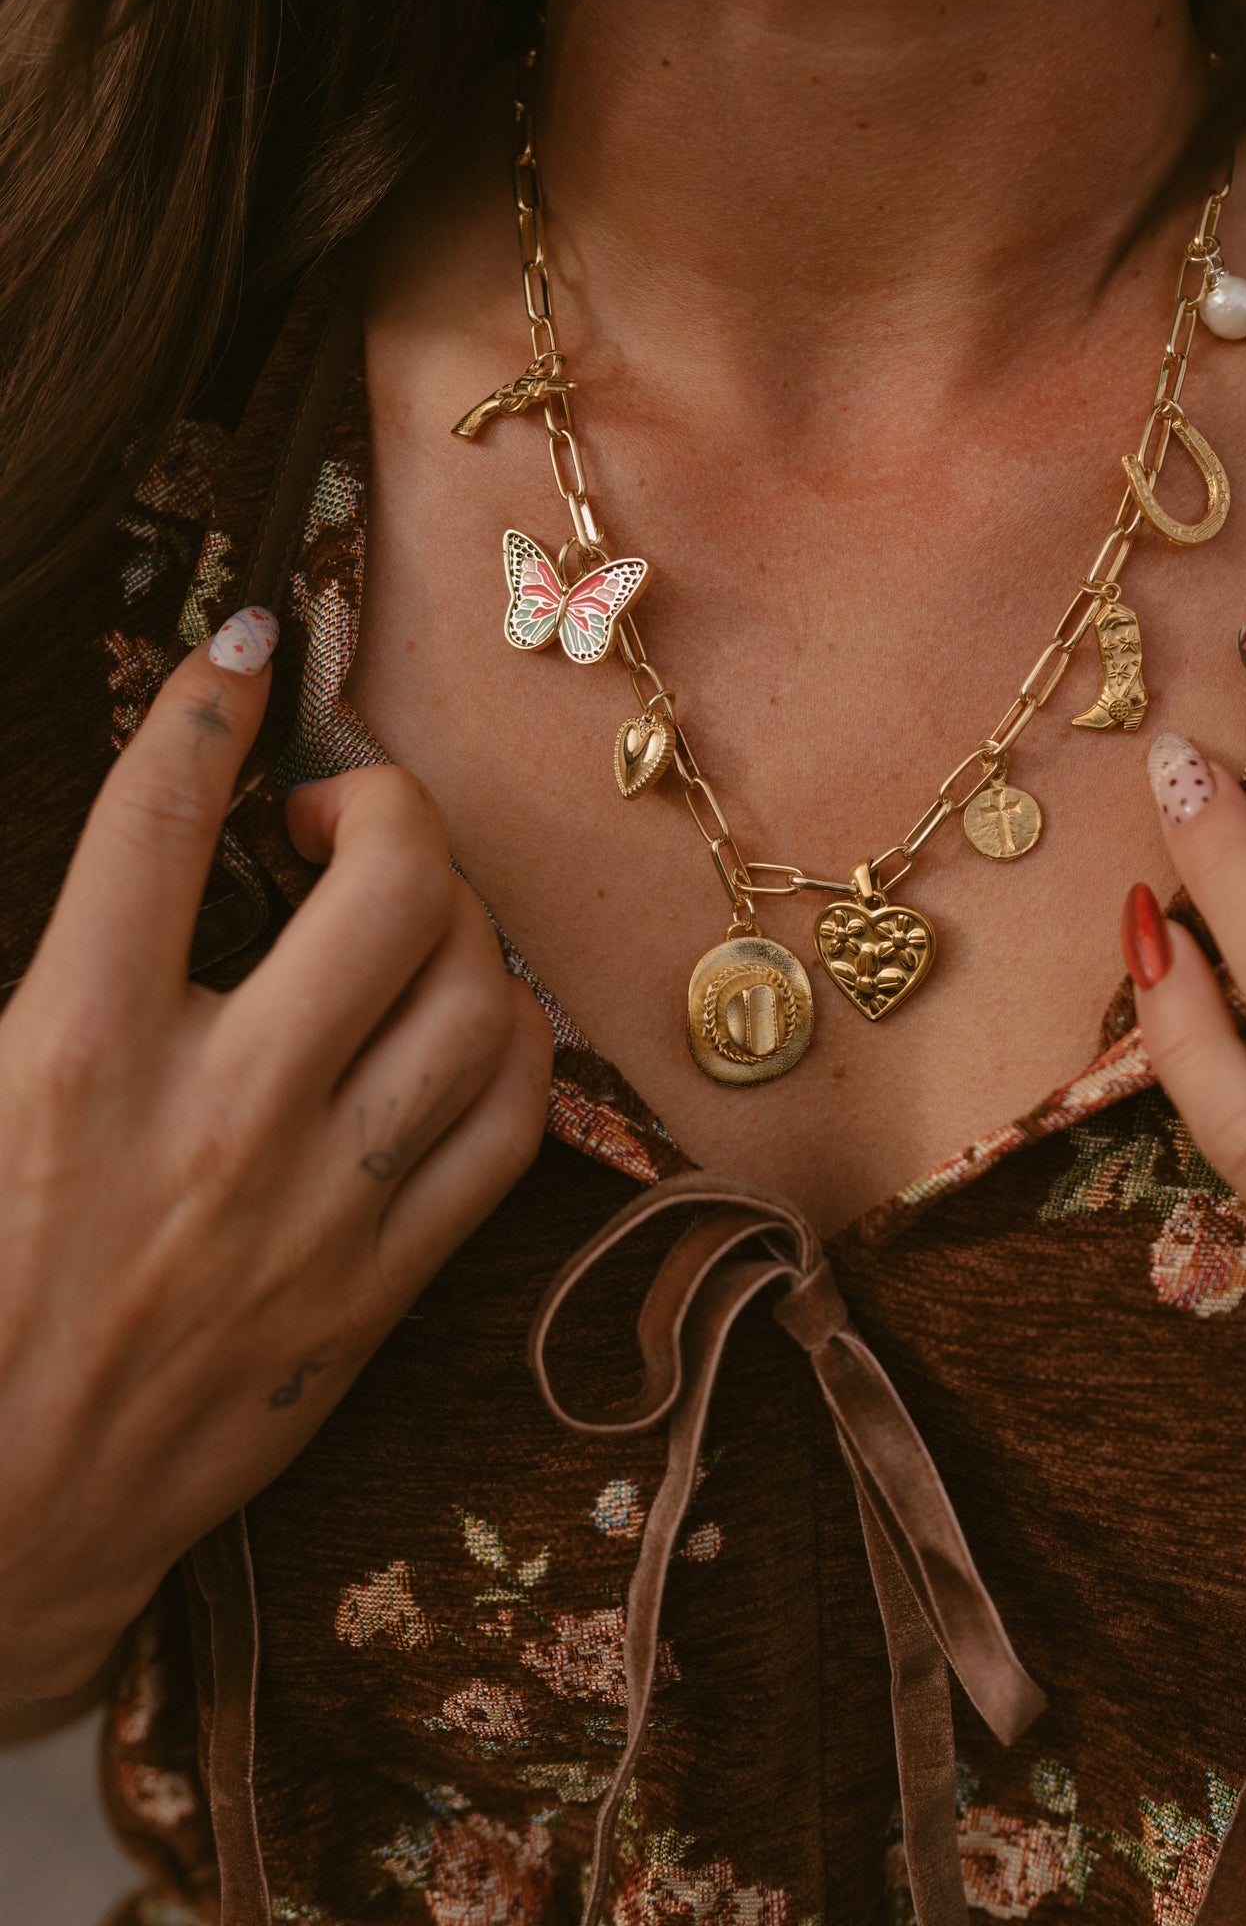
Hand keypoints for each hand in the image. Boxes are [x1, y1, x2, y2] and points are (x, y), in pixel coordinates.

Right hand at [0, 610, 550, 1697]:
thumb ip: (38, 975)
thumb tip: (123, 864)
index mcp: (66, 1054)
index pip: (157, 817)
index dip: (211, 699)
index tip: (251, 643)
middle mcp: (213, 1118)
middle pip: (385, 889)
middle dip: (385, 804)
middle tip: (337, 813)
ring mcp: (316, 1209)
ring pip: (477, 997)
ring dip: (460, 918)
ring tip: (404, 913)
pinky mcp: (377, 1289)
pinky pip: (512, 1127)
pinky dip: (511, 1041)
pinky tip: (460, 1020)